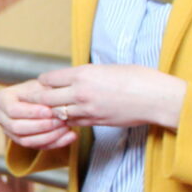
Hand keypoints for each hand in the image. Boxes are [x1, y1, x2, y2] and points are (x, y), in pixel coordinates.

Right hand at [0, 79, 78, 150]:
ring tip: (67, 127)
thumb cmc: (39, 89)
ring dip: (49, 136)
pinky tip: (71, 135)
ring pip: (26, 140)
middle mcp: (1, 117)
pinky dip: (56, 143)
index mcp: (1, 99)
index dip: (31, 112)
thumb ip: (45, 95)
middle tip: (60, 120)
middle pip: (17, 127)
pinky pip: (37, 146)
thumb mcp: (41, 85)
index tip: (49, 111)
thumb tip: (55, 107)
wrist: (40, 96)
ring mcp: (9, 131)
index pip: (13, 109)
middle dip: (41, 126)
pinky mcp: (21, 141)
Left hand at [30, 64, 185, 130]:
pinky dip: (67, 121)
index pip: (49, 79)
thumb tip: (76, 78)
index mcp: (83, 74)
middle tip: (35, 100)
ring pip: (57, 114)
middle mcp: (80, 92)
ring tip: (48, 111)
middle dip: (39, 99)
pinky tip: (66, 119)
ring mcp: (87, 110)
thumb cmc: (138, 78)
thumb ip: (88, 74)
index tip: (43, 83)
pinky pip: (73, 123)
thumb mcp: (107, 68)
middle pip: (46, 99)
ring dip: (52, 113)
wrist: (156, 98)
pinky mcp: (95, 123)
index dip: (43, 81)